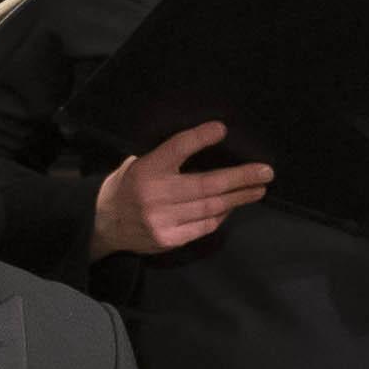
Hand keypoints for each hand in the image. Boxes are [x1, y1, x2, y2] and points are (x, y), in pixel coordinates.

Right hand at [94, 121, 273, 256]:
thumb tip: (209, 142)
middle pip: (206, 184)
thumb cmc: (127, 187)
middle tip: (265, 172)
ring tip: (259, 189)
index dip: (200, 138)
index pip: (177, 148)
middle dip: (240, 178)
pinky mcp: (168, 239)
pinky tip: (233, 206)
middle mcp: (154, 195)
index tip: (222, 129)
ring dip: (238, 197)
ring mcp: (162, 220)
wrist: (103, 224)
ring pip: (210, 207)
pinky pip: (204, 226)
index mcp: (146, 169)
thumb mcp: (138, 163)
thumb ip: (167, 156)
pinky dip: (221, 215)